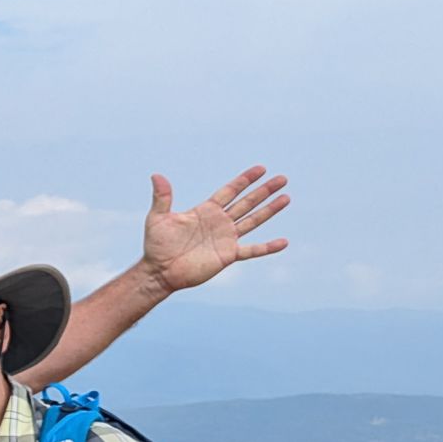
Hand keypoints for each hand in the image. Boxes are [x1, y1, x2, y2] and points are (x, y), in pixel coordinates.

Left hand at [138, 164, 290, 295]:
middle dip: (264, 191)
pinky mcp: (228, 255)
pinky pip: (252, 250)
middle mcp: (219, 222)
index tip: (261, 169)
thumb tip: (156, 175)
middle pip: (246, 203)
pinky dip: (267, 247)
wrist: (159, 272)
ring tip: (286, 198)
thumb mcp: (158, 218)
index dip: (245, 180)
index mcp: (206, 211)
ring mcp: (225, 239)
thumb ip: (162, 197)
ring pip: (253, 221)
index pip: (230, 191)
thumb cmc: (156, 246)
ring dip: (269, 210)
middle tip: (282, 179)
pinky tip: (284, 242)